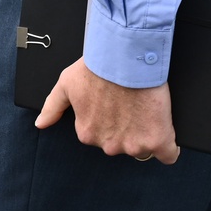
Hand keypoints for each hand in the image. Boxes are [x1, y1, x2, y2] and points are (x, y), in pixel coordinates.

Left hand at [35, 57, 179, 164]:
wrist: (124, 55)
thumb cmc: (96, 67)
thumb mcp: (66, 83)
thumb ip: (52, 106)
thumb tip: (40, 124)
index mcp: (87, 133)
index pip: (101, 136)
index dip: (111, 119)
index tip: (116, 104)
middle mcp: (108, 144)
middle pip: (123, 144)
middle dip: (128, 128)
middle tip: (131, 104)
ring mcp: (133, 145)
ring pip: (144, 147)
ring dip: (147, 133)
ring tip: (146, 107)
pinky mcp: (158, 140)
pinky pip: (168, 154)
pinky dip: (170, 146)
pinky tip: (167, 132)